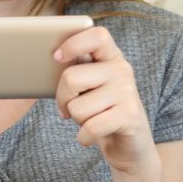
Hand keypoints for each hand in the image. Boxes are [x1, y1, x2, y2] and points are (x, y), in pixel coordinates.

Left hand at [54, 26, 156, 175]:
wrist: (130, 145)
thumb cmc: (101, 111)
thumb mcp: (90, 87)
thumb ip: (77, 70)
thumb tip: (52, 61)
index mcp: (111, 57)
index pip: (97, 36)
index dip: (73, 43)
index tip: (56, 57)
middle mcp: (122, 70)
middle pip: (71, 78)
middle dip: (62, 99)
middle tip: (71, 107)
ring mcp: (128, 92)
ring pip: (77, 107)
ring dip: (77, 120)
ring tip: (91, 119)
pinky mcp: (130, 116)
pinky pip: (90, 127)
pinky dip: (84, 137)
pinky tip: (92, 135)